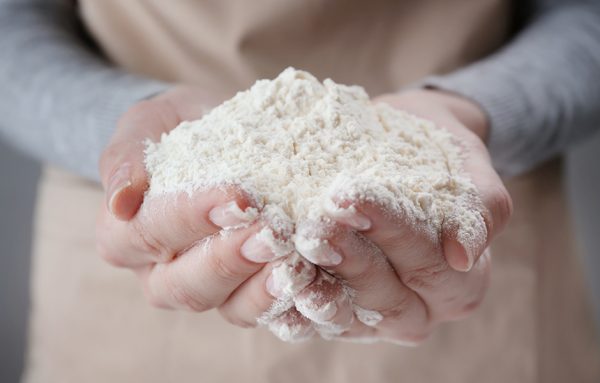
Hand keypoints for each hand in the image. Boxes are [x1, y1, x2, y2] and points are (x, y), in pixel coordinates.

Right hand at [97, 86, 317, 329]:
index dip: (189, 218)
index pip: (146, 234)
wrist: (218, 137)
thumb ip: (127, 155)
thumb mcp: (147, 125)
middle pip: (184, 285)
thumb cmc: (177, 130)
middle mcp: (160, 273)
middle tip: (270, 231)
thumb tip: (121, 201)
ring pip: (225, 306)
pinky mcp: (243, 296)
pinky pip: (260, 311)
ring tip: (294, 259)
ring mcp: (205, 290)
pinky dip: (286, 298)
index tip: (235, 196)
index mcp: (125, 235)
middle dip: (229, 258)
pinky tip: (309, 276)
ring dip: (262, 285)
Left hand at [285, 89, 512, 343]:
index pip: (426, 261)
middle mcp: (416, 310)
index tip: (351, 199)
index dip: (390, 232)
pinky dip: (288, 301)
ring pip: (342, 312)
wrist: (403, 152)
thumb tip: (463, 253)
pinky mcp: (336, 315)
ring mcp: (374, 318)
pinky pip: (310, 320)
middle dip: (345, 257)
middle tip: (311, 223)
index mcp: (459, 284)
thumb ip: (481, 207)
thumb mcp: (471, 170)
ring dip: (310, 283)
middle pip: (382, 293)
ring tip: (282, 249)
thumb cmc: (440, 159)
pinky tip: (267, 276)